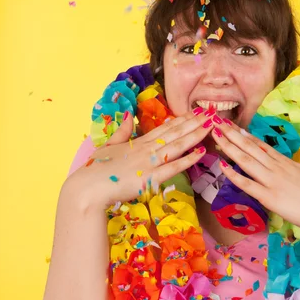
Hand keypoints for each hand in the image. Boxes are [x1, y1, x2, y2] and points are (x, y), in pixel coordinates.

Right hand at [64, 109, 214, 210]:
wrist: (88, 187)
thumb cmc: (96, 170)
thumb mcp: (108, 146)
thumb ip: (121, 132)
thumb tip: (127, 117)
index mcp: (138, 142)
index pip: (165, 127)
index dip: (181, 119)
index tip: (195, 112)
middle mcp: (147, 149)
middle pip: (175, 132)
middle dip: (194, 122)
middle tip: (211, 113)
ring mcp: (149, 162)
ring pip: (178, 145)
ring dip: (196, 134)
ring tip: (210, 125)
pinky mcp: (150, 178)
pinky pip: (174, 167)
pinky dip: (188, 159)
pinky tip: (201, 152)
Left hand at [211, 119, 299, 235]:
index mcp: (285, 161)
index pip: (260, 144)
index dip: (243, 134)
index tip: (230, 124)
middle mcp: (276, 168)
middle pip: (250, 148)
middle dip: (231, 134)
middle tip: (216, 122)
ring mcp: (272, 182)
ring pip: (246, 161)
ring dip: (229, 147)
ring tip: (215, 135)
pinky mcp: (269, 198)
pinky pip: (247, 185)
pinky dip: (233, 175)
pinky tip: (221, 165)